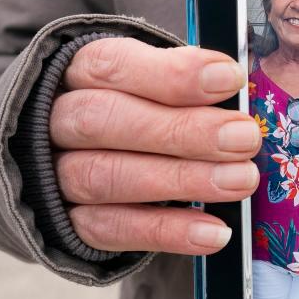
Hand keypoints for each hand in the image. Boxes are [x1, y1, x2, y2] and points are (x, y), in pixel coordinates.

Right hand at [49, 38, 260, 254]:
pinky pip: (112, 230)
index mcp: (80, 72)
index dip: (171, 74)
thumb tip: (238, 87)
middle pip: (105, 120)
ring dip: (181, 180)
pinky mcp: (67, 225)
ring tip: (240, 180)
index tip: (229, 79)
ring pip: (106, 177)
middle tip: (244, 138)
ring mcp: (54, 176)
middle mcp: (55, 120)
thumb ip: (186, 84)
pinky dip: (167, 232)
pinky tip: (215, 232)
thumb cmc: (134, 107)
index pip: (113, 66)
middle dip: (182, 130)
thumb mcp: (153, 80)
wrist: (74, 159)